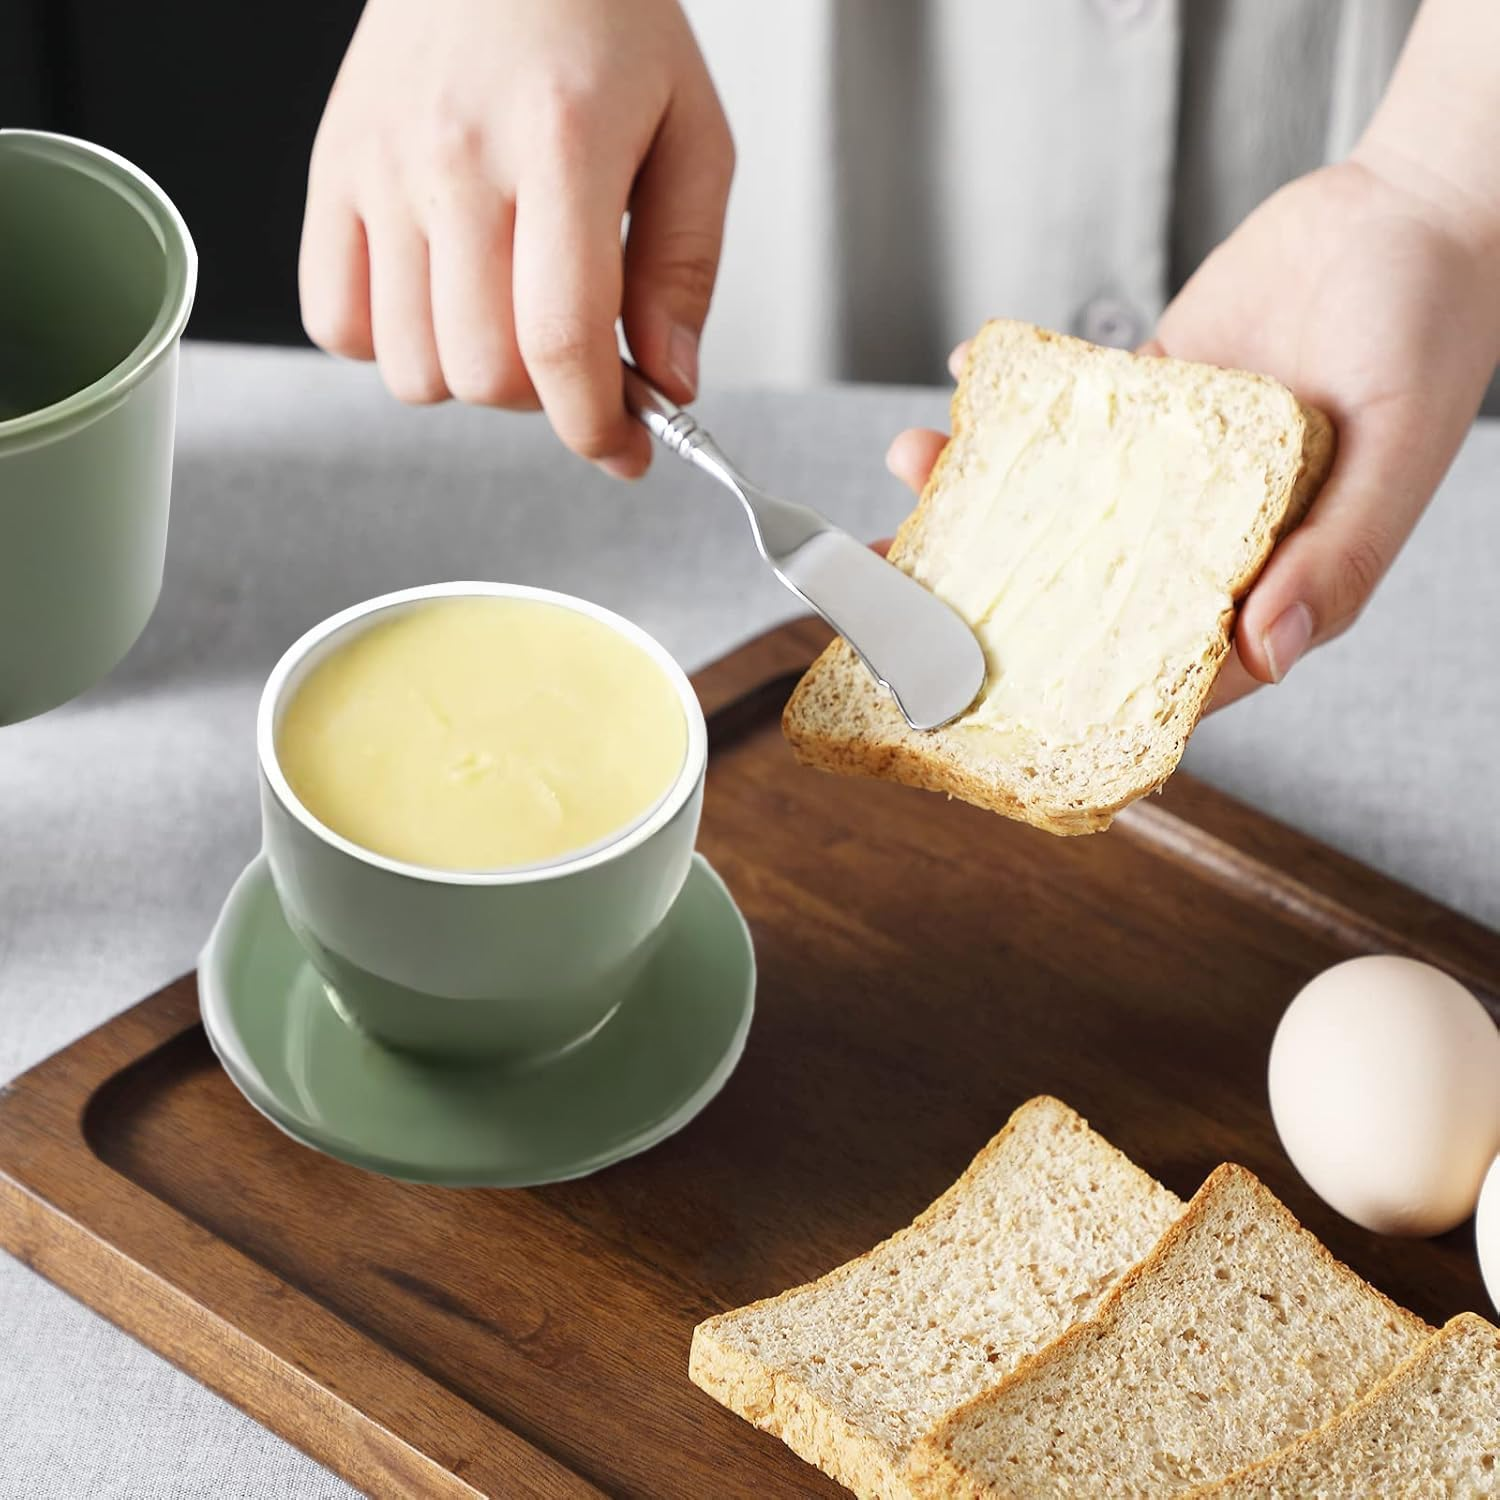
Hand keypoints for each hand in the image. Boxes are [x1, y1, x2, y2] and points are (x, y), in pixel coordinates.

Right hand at [299, 0, 732, 477]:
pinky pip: (335, 326)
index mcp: (559, 139)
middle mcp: (453, 155)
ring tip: (509, 315)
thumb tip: (670, 382)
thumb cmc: (600, 21)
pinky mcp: (329, 173)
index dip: (596, 426)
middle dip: (546, 399)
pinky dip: (390, 344)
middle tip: (575, 356)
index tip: (625, 450)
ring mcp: (378, 166)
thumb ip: (685, 266)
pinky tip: (442, 299)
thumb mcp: (691, 132)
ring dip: (472, 376)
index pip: (561, 340)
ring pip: (410, 369)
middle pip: (484, 372)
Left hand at [887, 155, 1499, 708]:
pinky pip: (1069, 410)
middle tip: (903, 580)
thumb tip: (1268, 655)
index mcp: (1268, 573)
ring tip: (916, 457)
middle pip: (1083, 585)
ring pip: (1059, 497)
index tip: (982, 694)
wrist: (1412, 213)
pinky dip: (1015, 395)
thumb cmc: (1429, 336)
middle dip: (988, 588)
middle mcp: (1206, 532)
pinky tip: (965, 378)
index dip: (1073, 690)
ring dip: (981, 485)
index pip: (1159, 663)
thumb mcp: (1394, 455)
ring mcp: (1169, 465)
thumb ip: (1339, 559)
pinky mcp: (1150, 397)